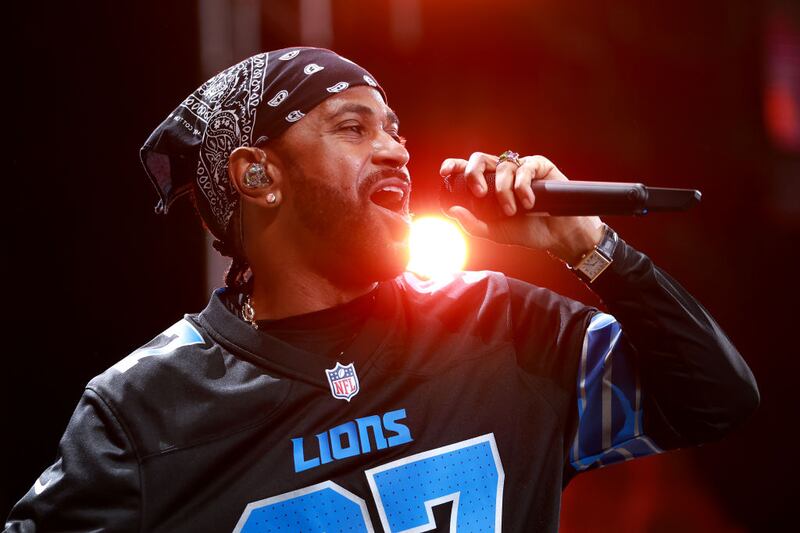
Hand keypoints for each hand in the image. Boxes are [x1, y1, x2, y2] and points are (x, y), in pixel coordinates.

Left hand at [440, 152, 604, 263]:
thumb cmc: (524, 230)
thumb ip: (472, 223)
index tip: (445, 172)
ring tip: (511, 211)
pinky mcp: (539, 166)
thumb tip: (452, 211)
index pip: (466, 169)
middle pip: (479, 159)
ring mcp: (519, 167)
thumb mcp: (494, 232)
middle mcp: (500, 173)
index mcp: (486, 185)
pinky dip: (522, 187)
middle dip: (474, 173)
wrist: (555, 235)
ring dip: (504, 191)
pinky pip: (525, 168)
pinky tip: (528, 203)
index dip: (454, 165)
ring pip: (502, 166)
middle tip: (479, 193)